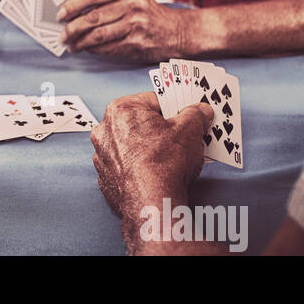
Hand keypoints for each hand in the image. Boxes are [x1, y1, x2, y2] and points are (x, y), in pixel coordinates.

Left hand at [57, 0, 190, 61]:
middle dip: (72, 28)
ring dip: (80, 42)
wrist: (176, 30)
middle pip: (93, 17)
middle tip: (62, 34)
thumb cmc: (147, 12)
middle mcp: (133, 5)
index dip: (73, 5)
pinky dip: (93, 50)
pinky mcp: (137, 43)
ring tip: (70, 45)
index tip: (60, 14)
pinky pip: (108, 48)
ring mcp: (136, 25)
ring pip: (98, 35)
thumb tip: (74, 9)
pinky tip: (86, 49)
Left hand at [91, 92, 213, 216]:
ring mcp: (102, 157)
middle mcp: (105, 131)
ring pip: (132, 146)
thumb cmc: (164, 164)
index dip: (174, 108)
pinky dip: (140, 169)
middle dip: (162, 129)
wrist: (151, 203)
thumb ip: (195, 114)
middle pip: (141, 123)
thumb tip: (200, 111)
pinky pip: (127, 167)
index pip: (153, 100)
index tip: (185, 115)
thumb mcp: (190, 129)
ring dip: (149, 149)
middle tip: (182, 136)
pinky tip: (158, 175)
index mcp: (121, 110)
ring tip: (173, 158)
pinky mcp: (106, 179)